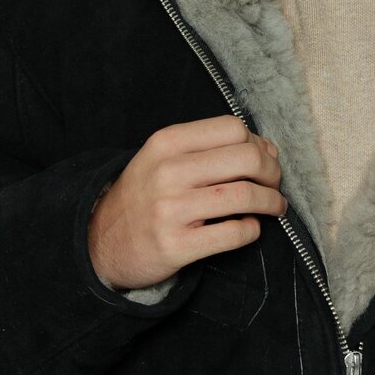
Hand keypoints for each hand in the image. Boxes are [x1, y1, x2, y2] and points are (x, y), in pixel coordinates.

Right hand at [89, 115, 286, 288]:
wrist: (100, 242)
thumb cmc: (144, 197)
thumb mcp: (164, 159)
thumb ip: (211, 148)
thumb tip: (268, 150)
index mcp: (166, 143)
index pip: (233, 128)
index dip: (258, 144)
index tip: (263, 160)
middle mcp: (167, 171)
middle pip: (248, 159)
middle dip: (273, 173)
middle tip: (274, 185)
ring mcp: (170, 209)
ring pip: (246, 196)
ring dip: (271, 203)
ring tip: (274, 208)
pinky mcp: (176, 245)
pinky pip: (235, 233)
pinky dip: (253, 230)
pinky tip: (249, 228)